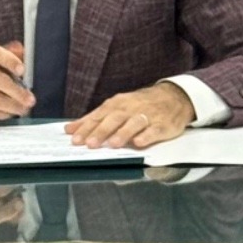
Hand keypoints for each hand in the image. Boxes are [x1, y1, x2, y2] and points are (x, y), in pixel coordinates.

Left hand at [65, 82, 192, 149]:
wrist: (172, 97)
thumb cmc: (138, 105)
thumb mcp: (116, 108)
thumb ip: (93, 119)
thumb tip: (70, 129)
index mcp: (116, 104)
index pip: (98, 116)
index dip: (86, 128)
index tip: (75, 139)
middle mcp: (130, 108)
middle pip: (113, 119)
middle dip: (101, 131)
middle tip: (90, 144)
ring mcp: (147, 116)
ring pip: (133, 124)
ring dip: (122, 133)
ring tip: (112, 144)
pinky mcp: (162, 124)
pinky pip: (154, 130)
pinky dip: (146, 136)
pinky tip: (139, 143)